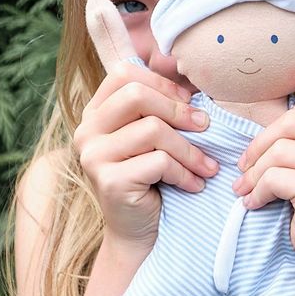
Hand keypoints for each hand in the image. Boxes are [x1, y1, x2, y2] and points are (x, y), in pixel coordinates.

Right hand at [73, 61, 218, 251]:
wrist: (138, 230)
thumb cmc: (152, 178)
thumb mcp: (154, 136)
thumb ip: (160, 105)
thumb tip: (180, 64)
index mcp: (96, 112)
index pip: (124, 74)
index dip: (163, 84)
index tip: (189, 104)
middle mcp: (87, 130)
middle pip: (137, 95)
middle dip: (180, 111)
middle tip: (207, 128)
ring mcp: (93, 156)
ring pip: (154, 131)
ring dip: (190, 150)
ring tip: (208, 166)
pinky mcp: (109, 180)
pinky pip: (159, 162)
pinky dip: (185, 173)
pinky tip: (194, 184)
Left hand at [232, 75, 294, 275]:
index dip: (287, 113)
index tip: (273, 138)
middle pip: (292, 121)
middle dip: (260, 145)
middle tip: (244, 166)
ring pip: (279, 151)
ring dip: (253, 172)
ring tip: (246, 187)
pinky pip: (274, 178)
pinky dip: (257, 192)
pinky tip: (255, 203)